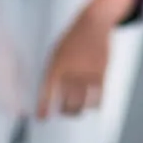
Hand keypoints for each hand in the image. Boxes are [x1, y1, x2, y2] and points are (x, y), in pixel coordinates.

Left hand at [36, 0, 136, 118]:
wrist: (92, 24)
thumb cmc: (72, 40)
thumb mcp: (56, 53)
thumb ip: (52, 73)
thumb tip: (49, 96)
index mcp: (56, 65)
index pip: (47, 92)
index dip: (43, 107)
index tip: (42, 118)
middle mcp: (71, 71)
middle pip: (66, 102)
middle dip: (64, 111)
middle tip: (64, 111)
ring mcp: (86, 73)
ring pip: (82, 103)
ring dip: (77, 110)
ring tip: (76, 110)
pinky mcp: (101, 73)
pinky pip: (97, 97)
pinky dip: (94, 104)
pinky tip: (92, 105)